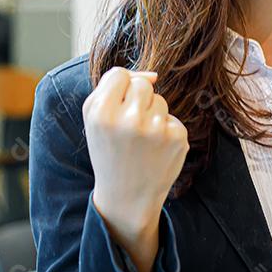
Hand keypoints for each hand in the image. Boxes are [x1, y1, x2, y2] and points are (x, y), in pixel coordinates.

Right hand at [83, 67, 188, 271]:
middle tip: (130, 129)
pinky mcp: (177, 138)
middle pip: (142, 85)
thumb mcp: (94, 120)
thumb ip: (112, 86)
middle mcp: (128, 120)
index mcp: (101, 114)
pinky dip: (166, 131)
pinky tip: (155, 150)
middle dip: (138, 102)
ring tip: (141, 141)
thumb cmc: (108, 152)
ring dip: (152, 116)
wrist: (127, 197)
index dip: (119, 90)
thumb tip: (153, 75)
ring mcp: (155, 130)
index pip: (119, 74)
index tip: (117, 110)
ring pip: (160, 100)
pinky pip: (173, 118)